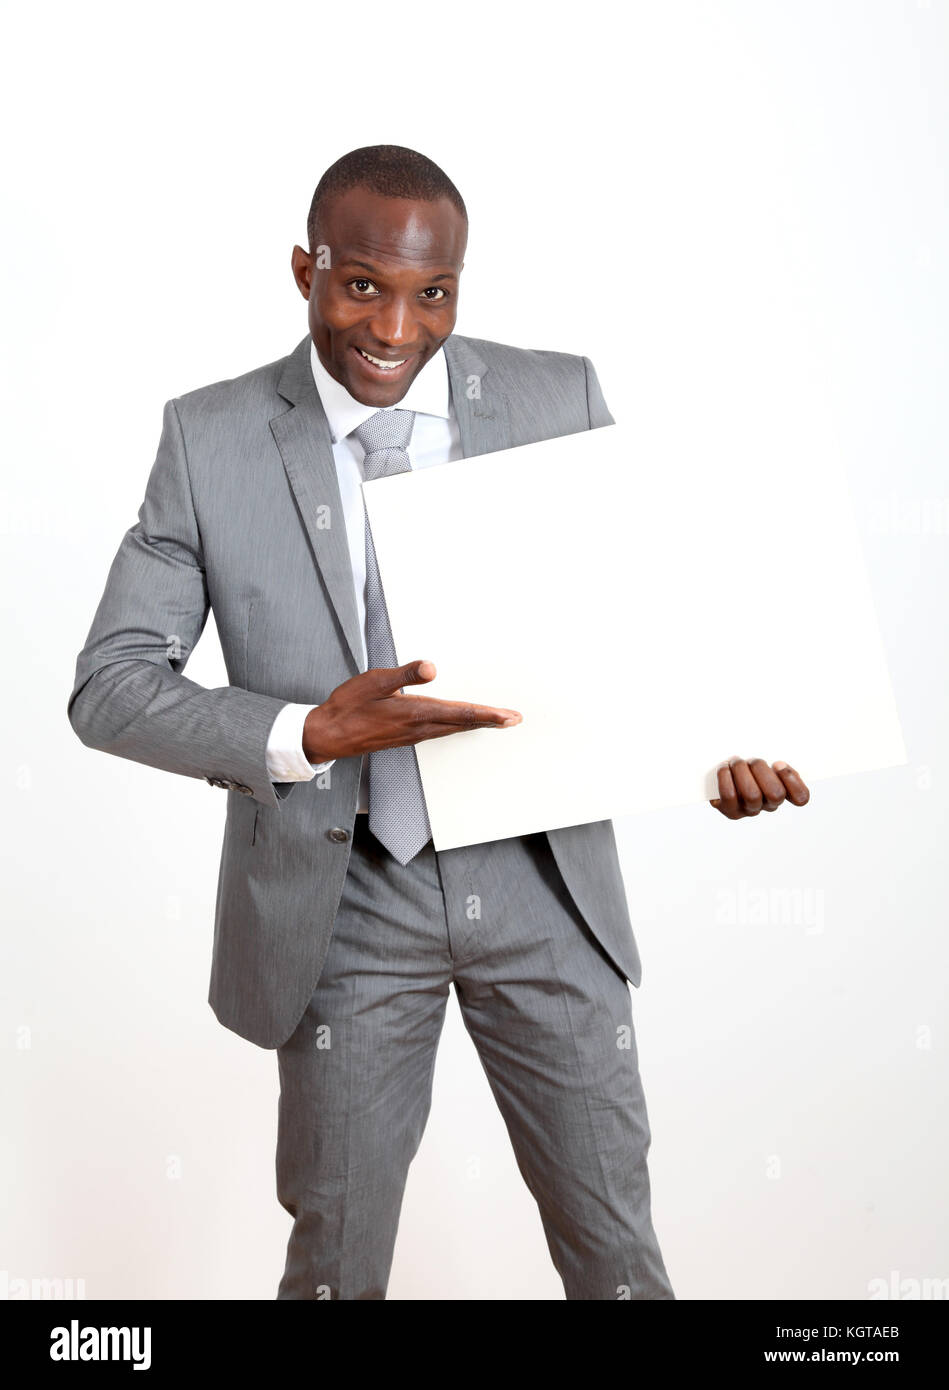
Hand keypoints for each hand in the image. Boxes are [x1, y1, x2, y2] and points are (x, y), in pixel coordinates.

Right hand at [303, 660, 521, 761]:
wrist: (329, 735)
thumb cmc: (348, 707)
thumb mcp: (374, 681)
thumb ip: (405, 674)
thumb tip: (431, 668)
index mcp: (415, 713)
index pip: (461, 713)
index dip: (488, 714)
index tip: (509, 716)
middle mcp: (418, 727)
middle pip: (463, 724)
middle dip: (490, 721)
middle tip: (513, 719)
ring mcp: (413, 734)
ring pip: (453, 729)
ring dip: (476, 724)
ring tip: (494, 720)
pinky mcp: (406, 736)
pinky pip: (440, 732)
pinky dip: (458, 727)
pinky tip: (459, 723)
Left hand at [710, 757, 809, 819]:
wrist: (718, 776)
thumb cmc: (744, 766)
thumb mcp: (763, 760)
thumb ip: (776, 763)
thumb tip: (779, 766)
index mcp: (783, 791)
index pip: (801, 797)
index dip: (792, 780)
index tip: (778, 763)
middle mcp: (768, 804)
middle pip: (776, 794)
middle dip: (762, 770)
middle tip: (751, 760)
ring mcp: (749, 810)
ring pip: (752, 795)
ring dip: (742, 771)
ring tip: (736, 762)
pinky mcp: (730, 811)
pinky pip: (730, 795)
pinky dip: (726, 777)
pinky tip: (725, 768)